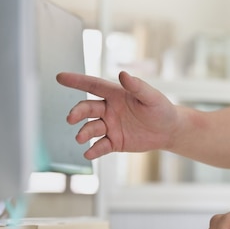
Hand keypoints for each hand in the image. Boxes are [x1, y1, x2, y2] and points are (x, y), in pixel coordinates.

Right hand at [56, 71, 178, 159]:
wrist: (169, 131)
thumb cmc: (161, 109)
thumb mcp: (152, 97)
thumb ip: (137, 86)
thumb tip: (122, 74)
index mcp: (116, 94)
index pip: (93, 85)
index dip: (76, 81)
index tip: (60, 77)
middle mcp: (109, 109)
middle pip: (87, 108)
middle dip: (77, 112)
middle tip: (71, 118)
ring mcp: (110, 126)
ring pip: (91, 128)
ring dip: (84, 132)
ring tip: (80, 138)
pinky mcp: (114, 142)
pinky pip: (101, 146)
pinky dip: (94, 150)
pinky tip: (89, 153)